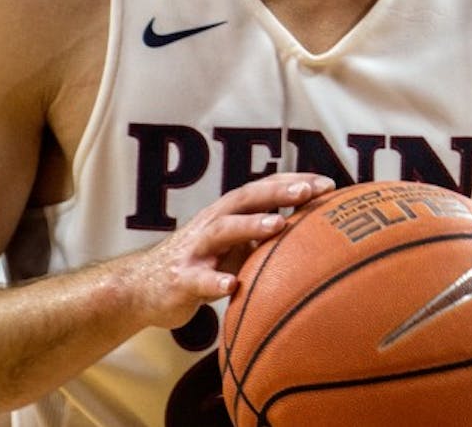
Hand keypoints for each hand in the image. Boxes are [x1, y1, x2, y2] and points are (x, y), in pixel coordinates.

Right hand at [126, 173, 335, 328]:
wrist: (142, 287)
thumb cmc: (203, 262)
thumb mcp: (237, 245)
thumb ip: (267, 235)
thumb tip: (318, 231)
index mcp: (230, 213)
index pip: (265, 189)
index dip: (295, 183)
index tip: (329, 184)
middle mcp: (213, 223)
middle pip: (246, 199)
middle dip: (278, 193)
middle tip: (309, 192)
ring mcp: (196, 250)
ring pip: (223, 230)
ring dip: (251, 225)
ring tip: (278, 225)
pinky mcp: (181, 280)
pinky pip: (199, 280)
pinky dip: (215, 282)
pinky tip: (233, 286)